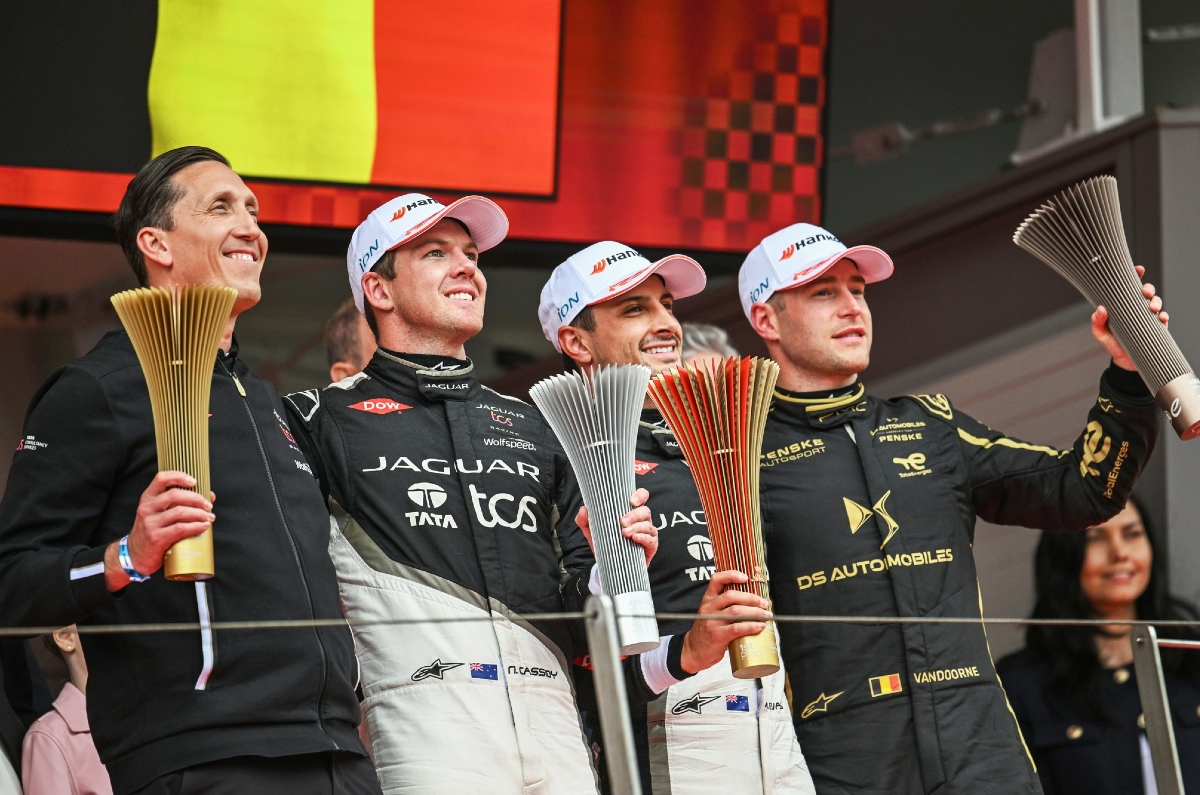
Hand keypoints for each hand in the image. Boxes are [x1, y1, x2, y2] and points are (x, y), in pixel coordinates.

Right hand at [104, 471, 214, 590]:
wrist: (135, 554)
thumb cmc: (152, 531)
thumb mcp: (160, 513)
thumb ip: (180, 502)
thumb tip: (209, 496)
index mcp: (148, 498)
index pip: (161, 479)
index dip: (179, 476)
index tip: (195, 481)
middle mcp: (147, 508)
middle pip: (175, 495)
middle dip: (196, 499)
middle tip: (208, 505)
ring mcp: (150, 523)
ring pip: (180, 512)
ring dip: (199, 514)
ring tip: (209, 517)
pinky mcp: (156, 538)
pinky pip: (180, 528)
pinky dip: (196, 526)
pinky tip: (203, 526)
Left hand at [575, 488, 657, 564]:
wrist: (611, 566)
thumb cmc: (606, 544)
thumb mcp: (593, 532)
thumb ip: (585, 521)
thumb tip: (584, 509)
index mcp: (631, 512)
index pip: (641, 497)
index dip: (640, 495)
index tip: (631, 501)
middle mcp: (642, 520)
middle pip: (645, 511)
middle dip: (634, 515)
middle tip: (622, 522)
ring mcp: (648, 533)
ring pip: (648, 525)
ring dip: (637, 527)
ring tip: (624, 533)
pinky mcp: (651, 546)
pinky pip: (651, 539)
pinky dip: (644, 537)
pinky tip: (635, 538)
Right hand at [679, 570, 772, 674]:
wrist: (693, 651)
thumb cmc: (708, 631)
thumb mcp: (712, 613)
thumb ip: (727, 607)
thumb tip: (756, 603)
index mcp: (708, 600)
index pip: (716, 580)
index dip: (731, 575)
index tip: (746, 578)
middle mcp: (709, 608)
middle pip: (731, 595)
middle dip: (751, 598)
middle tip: (764, 603)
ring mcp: (712, 621)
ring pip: (737, 611)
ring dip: (755, 612)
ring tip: (766, 615)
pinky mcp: (717, 636)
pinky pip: (737, 628)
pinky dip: (751, 626)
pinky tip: (760, 627)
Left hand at [1092, 266, 1168, 370]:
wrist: (1124, 362)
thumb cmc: (1111, 343)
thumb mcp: (1100, 333)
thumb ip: (1097, 322)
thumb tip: (1100, 309)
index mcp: (1123, 305)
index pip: (1129, 287)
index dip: (1135, 276)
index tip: (1138, 270)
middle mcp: (1136, 308)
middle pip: (1146, 291)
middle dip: (1148, 288)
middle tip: (1145, 292)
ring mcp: (1147, 317)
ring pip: (1156, 302)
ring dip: (1156, 301)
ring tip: (1152, 308)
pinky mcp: (1156, 327)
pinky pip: (1163, 318)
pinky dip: (1163, 316)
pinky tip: (1160, 318)